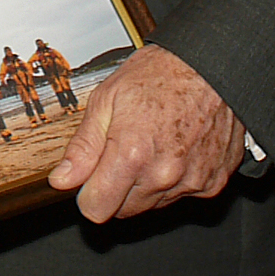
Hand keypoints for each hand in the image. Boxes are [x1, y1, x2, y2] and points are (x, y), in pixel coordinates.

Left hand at [48, 44, 243, 221]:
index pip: (97, 209)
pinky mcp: (212, 183)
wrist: (210, 65)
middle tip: (124, 150)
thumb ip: (83, 146)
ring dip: (146, 184)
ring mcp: (192, 182)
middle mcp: (164, 175)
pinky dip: (176, 180)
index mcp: (133, 154)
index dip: (88, 194)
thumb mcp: (107, 99)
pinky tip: (176, 149)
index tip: (92, 177)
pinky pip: (183, 195)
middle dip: (116, 187)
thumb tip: (62, 179)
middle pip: (124, 210)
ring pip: (153, 204)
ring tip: (153, 144)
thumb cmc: (160, 74)